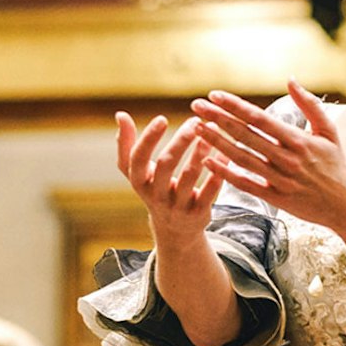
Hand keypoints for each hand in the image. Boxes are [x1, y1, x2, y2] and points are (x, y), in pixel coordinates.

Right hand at [115, 111, 223, 245]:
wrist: (175, 230)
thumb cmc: (155, 190)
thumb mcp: (138, 173)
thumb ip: (127, 145)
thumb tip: (120, 114)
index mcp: (139, 182)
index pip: (137, 159)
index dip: (148, 139)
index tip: (162, 118)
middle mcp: (155, 196)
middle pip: (165, 165)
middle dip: (180, 141)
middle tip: (194, 121)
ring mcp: (177, 206)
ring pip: (189, 176)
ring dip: (200, 151)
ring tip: (211, 130)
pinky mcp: (198, 213)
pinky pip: (210, 190)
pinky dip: (217, 170)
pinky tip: (225, 153)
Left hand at [191, 82, 345, 229]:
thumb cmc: (337, 166)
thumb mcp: (329, 131)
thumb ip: (309, 104)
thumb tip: (290, 79)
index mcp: (299, 140)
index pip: (260, 119)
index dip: (235, 106)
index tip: (214, 95)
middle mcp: (287, 159)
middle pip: (246, 135)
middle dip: (218, 119)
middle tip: (196, 106)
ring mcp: (281, 180)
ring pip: (242, 158)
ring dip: (217, 142)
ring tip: (197, 128)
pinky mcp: (277, 199)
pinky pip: (246, 184)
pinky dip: (226, 173)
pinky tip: (208, 161)